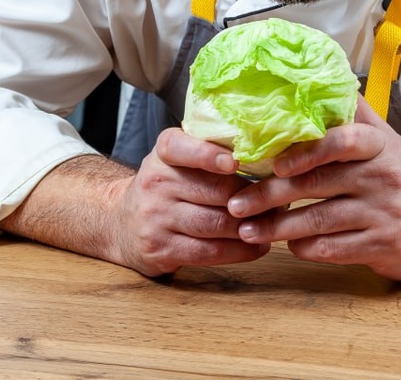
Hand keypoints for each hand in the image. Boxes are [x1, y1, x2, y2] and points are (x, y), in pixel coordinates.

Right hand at [113, 128, 271, 275]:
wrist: (120, 223)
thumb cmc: (165, 186)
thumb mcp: (176, 158)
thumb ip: (210, 149)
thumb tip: (265, 152)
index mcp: (164, 154)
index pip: (181, 147)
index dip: (208, 155)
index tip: (234, 163)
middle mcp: (155, 183)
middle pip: (214, 191)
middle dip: (252, 197)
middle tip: (280, 199)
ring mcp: (156, 218)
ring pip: (215, 223)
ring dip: (251, 225)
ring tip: (274, 224)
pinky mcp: (162, 249)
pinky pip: (209, 251)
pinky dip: (239, 250)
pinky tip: (257, 246)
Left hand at [225, 97, 400, 280]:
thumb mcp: (386, 140)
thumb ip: (353, 114)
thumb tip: (322, 76)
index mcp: (378, 147)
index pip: (341, 141)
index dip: (305, 150)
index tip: (273, 163)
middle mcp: (381, 177)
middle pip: (317, 184)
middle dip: (270, 196)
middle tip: (237, 203)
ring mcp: (382, 214)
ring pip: (319, 221)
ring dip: (278, 228)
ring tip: (247, 229)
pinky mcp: (381, 246)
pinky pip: (333, 249)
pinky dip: (304, 248)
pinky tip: (287, 245)